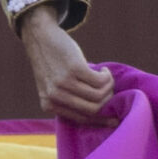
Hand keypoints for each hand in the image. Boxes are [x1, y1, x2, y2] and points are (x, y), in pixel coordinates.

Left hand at [19, 5, 112, 119]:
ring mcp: (63, 83)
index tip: (116, 117)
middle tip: (109, 89)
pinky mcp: (74, 69)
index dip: (102, 119)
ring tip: (105, 78)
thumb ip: (69, 100)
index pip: (82, 119)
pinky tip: (103, 70)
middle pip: (94, 110)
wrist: (41, 39)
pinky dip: (107, 77)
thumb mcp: (53, 87)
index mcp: (49, 106)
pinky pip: (101, 81)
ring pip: (99, 96)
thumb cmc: (53, 64)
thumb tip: (101, 115)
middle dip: (108, 101)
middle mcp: (54, 97)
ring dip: (109, 87)